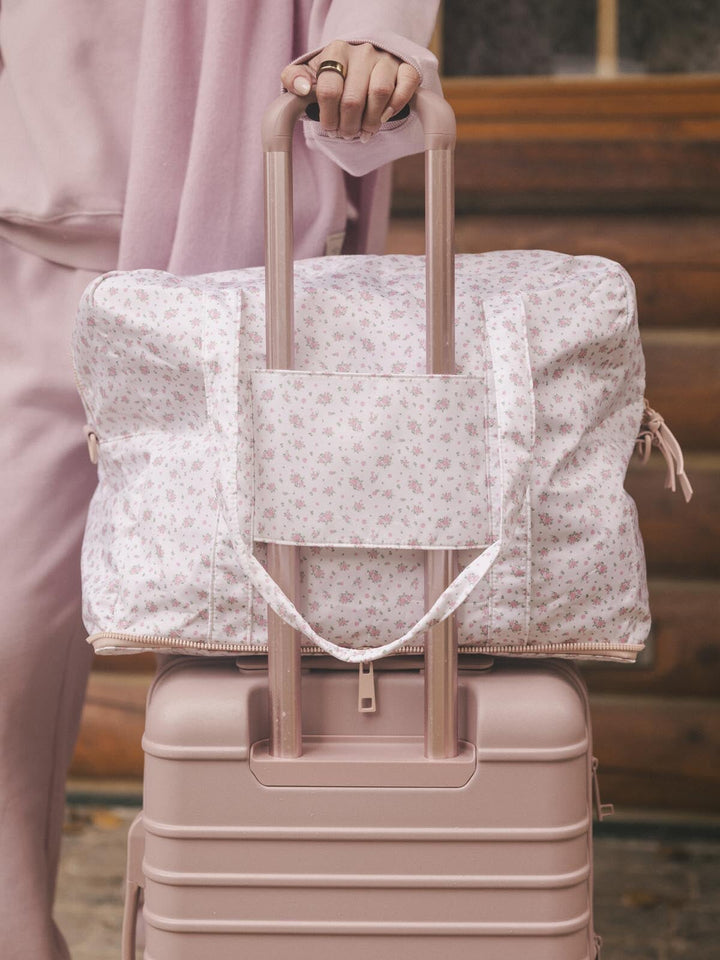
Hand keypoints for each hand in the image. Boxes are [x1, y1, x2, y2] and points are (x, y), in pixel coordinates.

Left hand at [281, 40, 419, 141]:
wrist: (362, 64)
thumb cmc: (334, 75)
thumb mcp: (309, 75)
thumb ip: (293, 79)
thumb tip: (302, 88)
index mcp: (336, 51)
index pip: (329, 90)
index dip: (328, 117)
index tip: (329, 128)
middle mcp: (362, 51)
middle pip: (353, 98)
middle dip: (348, 126)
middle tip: (346, 134)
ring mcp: (385, 59)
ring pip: (380, 93)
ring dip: (370, 121)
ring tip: (364, 132)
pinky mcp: (405, 67)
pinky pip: (406, 85)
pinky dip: (396, 105)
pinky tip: (384, 118)